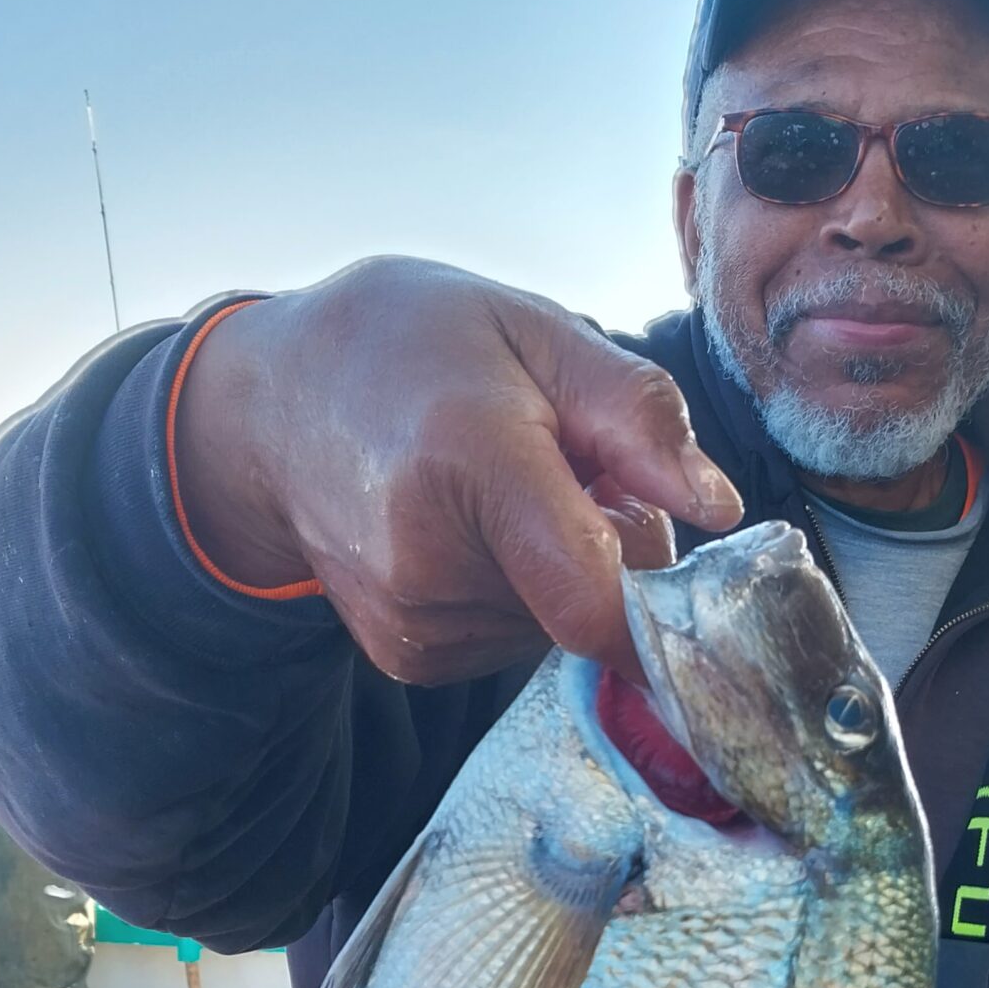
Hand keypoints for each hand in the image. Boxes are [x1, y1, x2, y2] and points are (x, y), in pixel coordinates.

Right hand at [173, 259, 743, 684]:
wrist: (272, 403)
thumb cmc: (413, 346)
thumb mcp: (534, 329)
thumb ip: (637, 414)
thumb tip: (717, 508)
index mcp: (469, 460)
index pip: (593, 596)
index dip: (668, 610)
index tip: (701, 586)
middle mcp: (429, 561)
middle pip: (599, 598)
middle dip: (616, 537)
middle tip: (564, 461)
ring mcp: (412, 622)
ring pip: (565, 622)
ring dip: (567, 564)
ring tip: (504, 486)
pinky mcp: (408, 658)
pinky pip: (521, 639)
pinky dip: (525, 591)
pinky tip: (475, 529)